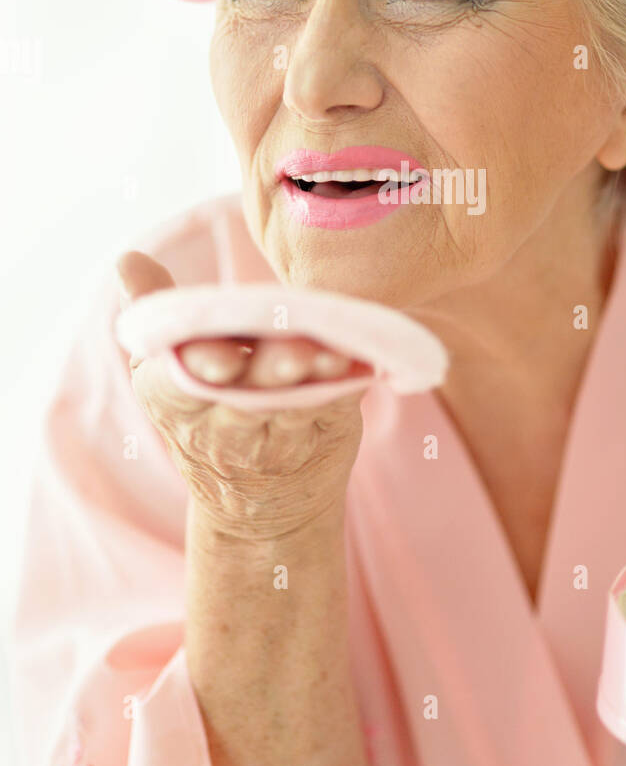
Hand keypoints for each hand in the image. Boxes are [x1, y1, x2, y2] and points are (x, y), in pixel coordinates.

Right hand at [116, 251, 371, 541]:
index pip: (182, 379)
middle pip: (245, 392)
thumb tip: (127, 261)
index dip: (204, 364)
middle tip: (294, 350)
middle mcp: (222, 425)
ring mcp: (276, 438)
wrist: (256, 504)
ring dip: (315, 378)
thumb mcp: (166, 368)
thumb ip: (157, 311)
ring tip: (331, 354)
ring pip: (294, 404)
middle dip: (269, 370)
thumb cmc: (206, 411)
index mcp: (172, 398)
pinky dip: (346, 387)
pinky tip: (358, 363)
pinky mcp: (323, 433)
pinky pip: (334, 408)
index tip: (224, 358)